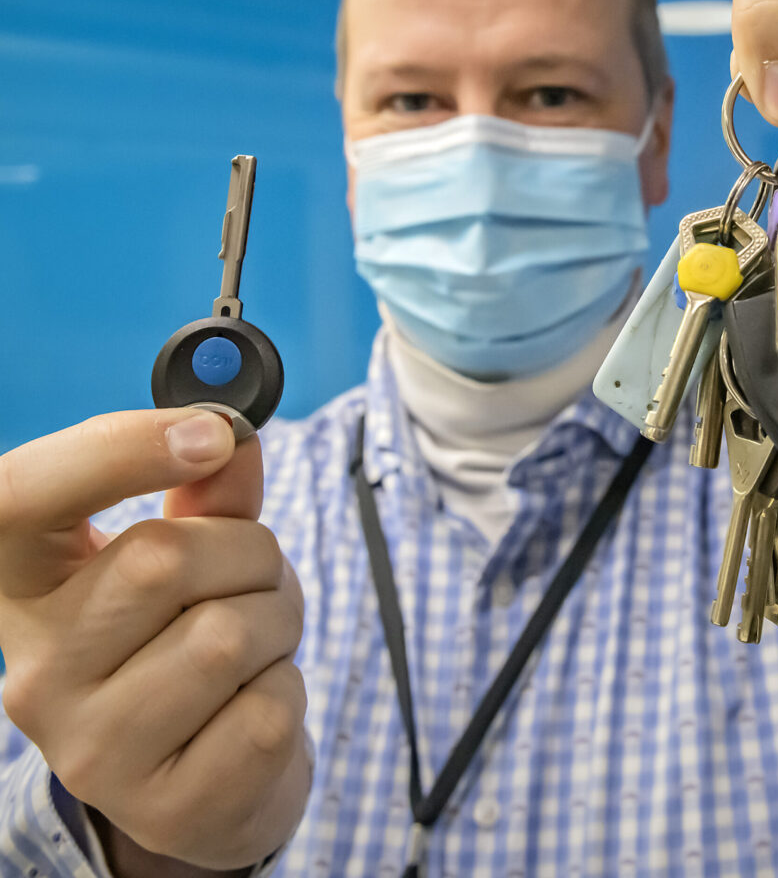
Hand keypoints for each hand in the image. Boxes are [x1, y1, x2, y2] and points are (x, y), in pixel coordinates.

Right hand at [0, 410, 308, 872]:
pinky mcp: (162, 807)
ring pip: (226, 635)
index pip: (16, 500)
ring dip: (279, 620)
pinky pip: (267, 710)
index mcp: (25, 589)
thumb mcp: (193, 555)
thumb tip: (234, 434)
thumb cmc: (188, 638)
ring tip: (259, 643)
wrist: (204, 777)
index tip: (210, 433)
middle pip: (162, 557)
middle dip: (248, 552)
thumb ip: (211, 494)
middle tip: (254, 578)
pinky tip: (254, 703)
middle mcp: (34, 673)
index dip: (113, 450)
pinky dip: (289, 690)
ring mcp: (89, 751)